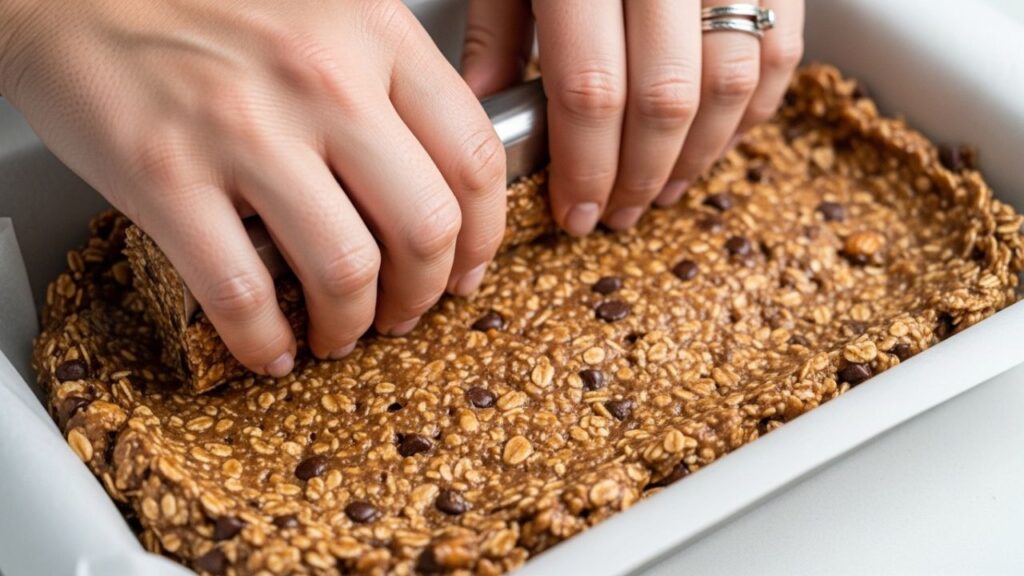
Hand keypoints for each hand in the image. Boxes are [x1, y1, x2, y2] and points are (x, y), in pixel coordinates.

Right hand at [0, 0, 505, 375]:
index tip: (468, 269)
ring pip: (345, 270)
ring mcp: (242, 129)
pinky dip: (264, 341)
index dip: (485, 236)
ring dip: (351, 326)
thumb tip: (443, 186)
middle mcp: (321, 79)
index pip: (474, 158)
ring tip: (340, 333)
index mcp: (374, 34)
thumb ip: (391, 85)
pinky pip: (240, 293)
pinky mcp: (165, 175)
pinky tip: (270, 348)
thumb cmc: (206, 7)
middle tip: (407, 312)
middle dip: (425, 294)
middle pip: (425, 227)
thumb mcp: (327, 15)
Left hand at [461, 0, 802, 233]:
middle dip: (640, 176)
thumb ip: (498, 24)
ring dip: (699, 155)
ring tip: (665, 191)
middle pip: (665, 99)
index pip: (591, 92)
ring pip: (731, 82)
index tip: (574, 213)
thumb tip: (487, 110)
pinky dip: (757, 107)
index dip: (585, 168)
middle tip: (618, 216)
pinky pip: (784, 48)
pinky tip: (722, 141)